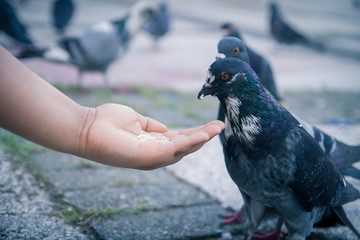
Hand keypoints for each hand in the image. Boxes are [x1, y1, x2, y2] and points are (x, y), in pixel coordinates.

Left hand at [79, 103, 224, 169]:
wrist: (87, 127)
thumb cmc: (107, 121)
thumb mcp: (135, 119)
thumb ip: (151, 125)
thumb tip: (165, 129)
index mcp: (152, 143)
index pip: (179, 139)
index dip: (195, 132)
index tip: (211, 124)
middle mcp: (154, 153)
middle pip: (185, 146)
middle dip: (204, 136)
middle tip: (220, 126)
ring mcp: (152, 157)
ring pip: (183, 149)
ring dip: (201, 139)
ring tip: (217, 128)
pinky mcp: (148, 157)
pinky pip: (173, 150)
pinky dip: (189, 142)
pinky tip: (203, 134)